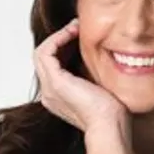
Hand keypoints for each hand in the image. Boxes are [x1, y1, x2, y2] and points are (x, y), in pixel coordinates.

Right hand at [35, 19, 127, 134]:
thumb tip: (101, 56)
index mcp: (58, 97)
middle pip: (45, 59)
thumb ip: (92, 75)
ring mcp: (49, 88)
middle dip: (60, 39)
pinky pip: (46, 52)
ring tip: (74, 28)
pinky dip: (57, 39)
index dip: (63, 47)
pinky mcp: (55, 82)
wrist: (109, 125)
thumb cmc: (111, 113)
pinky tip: (72, 33)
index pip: (53, 66)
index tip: (80, 35)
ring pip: (42, 53)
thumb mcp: (99, 88)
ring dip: (58, 36)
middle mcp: (49, 93)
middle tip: (77, 27)